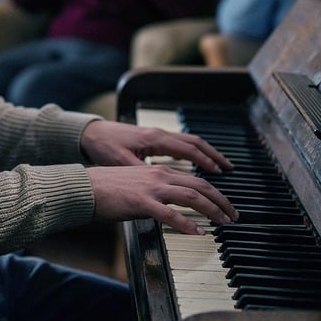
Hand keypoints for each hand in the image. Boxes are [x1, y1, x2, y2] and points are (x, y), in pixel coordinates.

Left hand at [79, 118, 234, 173]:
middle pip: (196, 144)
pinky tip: (199, 163)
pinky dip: (194, 152)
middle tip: (229, 169)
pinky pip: (181, 143)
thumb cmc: (104, 147)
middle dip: (214, 157)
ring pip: (190, 142)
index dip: (206, 162)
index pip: (189, 149)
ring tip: (221, 167)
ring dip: (207, 153)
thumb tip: (161, 187)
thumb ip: (142, 173)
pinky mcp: (154, 138)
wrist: (91, 133)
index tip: (220, 174)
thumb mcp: (121, 162)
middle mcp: (160, 135)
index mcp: (155, 139)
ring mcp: (158, 135)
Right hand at [87, 164, 237, 234]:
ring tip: (223, 223)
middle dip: (221, 201)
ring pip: (192, 196)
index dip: (214, 192)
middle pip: (201, 185)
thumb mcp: (135, 184)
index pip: (195, 179)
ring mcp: (151, 188)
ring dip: (213, 210)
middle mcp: (159, 175)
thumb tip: (168, 206)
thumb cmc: (104, 188)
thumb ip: (154, 192)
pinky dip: (188, 224)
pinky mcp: (142, 202)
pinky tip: (198, 232)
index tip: (224, 205)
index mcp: (158, 171)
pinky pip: (171, 214)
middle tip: (233, 215)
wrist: (83, 188)